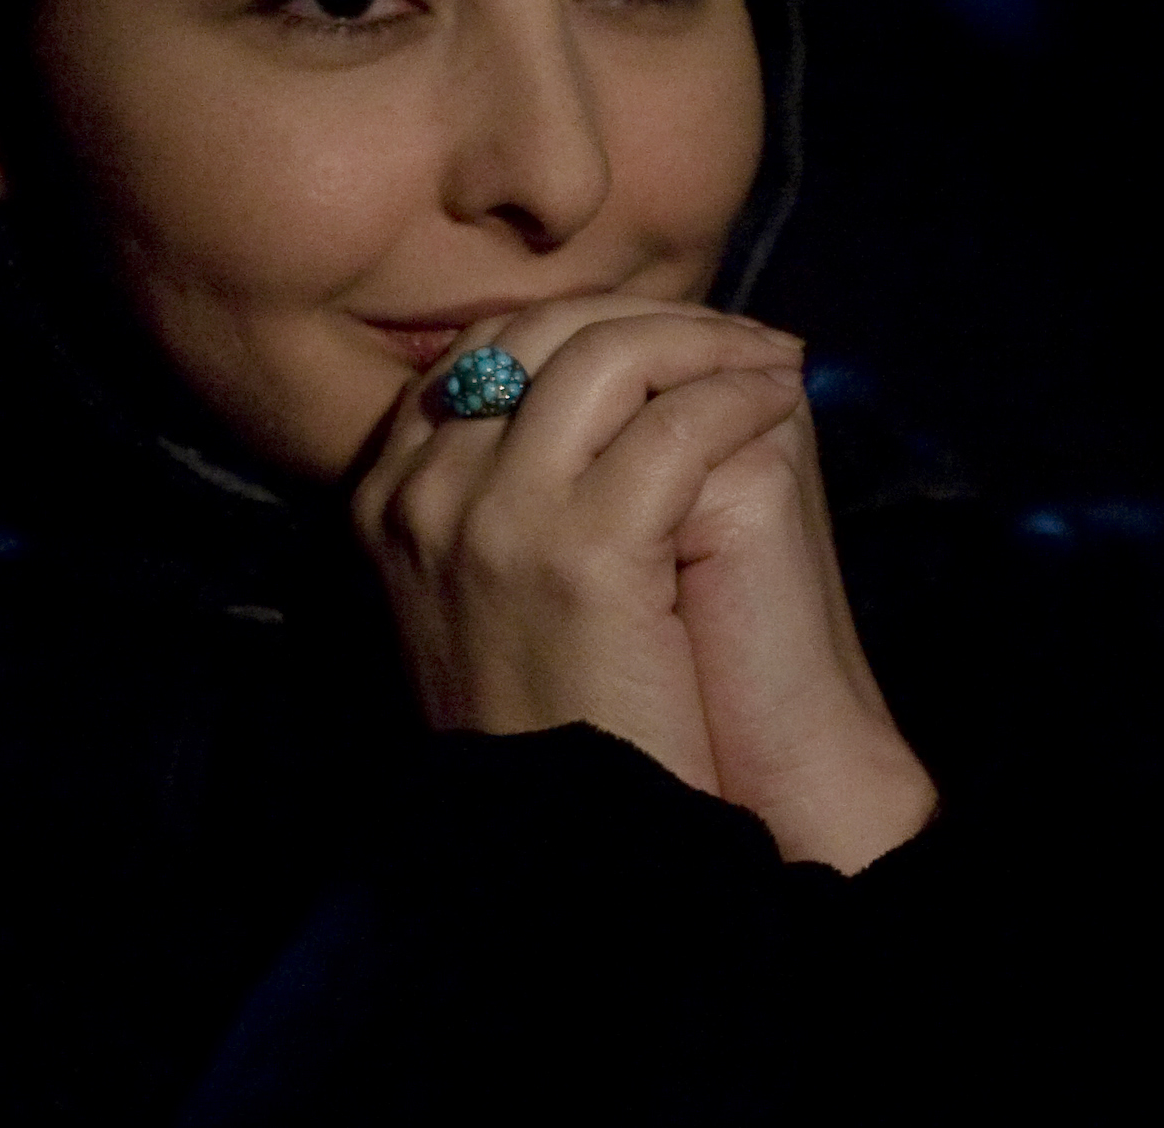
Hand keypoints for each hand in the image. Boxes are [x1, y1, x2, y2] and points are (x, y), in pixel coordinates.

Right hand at [353, 295, 933, 869]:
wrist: (563, 847)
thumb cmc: (548, 722)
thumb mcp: (478, 594)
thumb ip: (495, 494)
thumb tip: (586, 394)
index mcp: (385, 499)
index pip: (484, 349)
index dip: (588, 326)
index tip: (668, 336)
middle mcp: (420, 494)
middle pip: (542, 332)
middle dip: (654, 317)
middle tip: (739, 335)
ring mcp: (490, 518)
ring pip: (609, 358)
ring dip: (708, 344)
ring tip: (770, 362)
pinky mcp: (577, 554)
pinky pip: (675, 427)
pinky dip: (738, 399)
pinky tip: (778, 404)